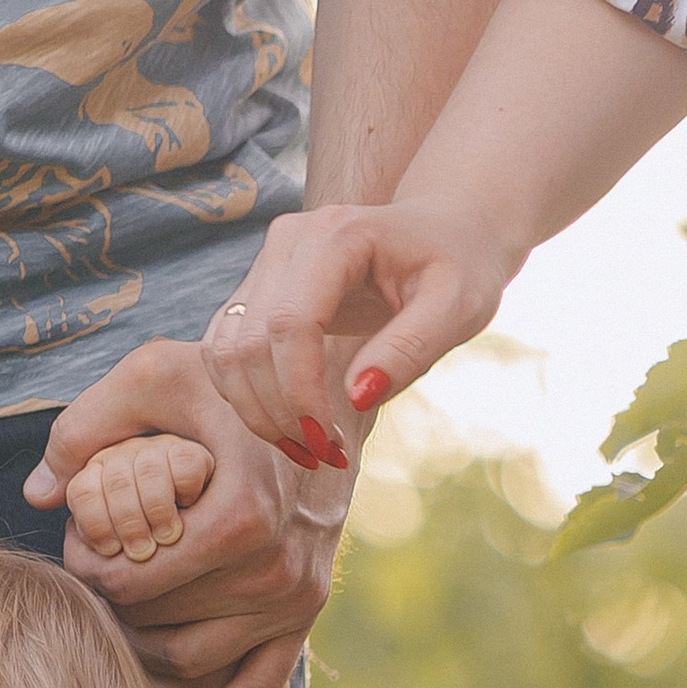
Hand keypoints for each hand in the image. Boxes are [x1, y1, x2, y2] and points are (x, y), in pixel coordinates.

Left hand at [26, 342, 343, 687]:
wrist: (320, 390)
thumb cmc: (229, 380)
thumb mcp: (153, 375)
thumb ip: (86, 428)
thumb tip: (40, 496)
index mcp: (240, 515)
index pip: (131, 578)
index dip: (87, 567)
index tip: (77, 543)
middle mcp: (275, 567)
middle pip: (156, 622)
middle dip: (112, 601)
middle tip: (91, 571)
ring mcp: (295, 598)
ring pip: (191, 660)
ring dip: (145, 645)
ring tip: (121, 608)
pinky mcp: (305, 617)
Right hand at [200, 193, 512, 453]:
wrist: (447, 230)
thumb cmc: (460, 266)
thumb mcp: (458, 308)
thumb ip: (409, 349)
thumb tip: (355, 398)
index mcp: (336, 235)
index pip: (290, 323)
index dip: (300, 393)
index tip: (329, 444)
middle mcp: (288, 241)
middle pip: (249, 343)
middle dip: (279, 413)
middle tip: (323, 457)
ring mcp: (267, 262)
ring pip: (226, 352)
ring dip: (257, 413)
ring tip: (308, 448)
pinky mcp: (258, 289)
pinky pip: (225, 352)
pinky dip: (248, 399)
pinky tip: (290, 425)